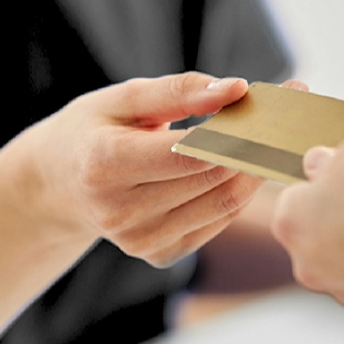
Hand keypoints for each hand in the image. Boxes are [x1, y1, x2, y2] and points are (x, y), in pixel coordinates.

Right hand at [25, 72, 262, 267]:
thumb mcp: (124, 97)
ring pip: (224, 202)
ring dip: (254, 167)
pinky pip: (218, 220)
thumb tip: (237, 88)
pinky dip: (237, 190)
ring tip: (268, 136)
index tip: (272, 102)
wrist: (60, 182)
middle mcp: (121, 212)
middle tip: (284, 113)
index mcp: (105, 164)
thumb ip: (179, 90)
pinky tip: (239, 165)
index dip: (236, 129)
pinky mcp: (159, 255)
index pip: (188, 152)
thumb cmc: (93, 130)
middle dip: (255, 143)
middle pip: (212, 177)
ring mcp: (140, 240)